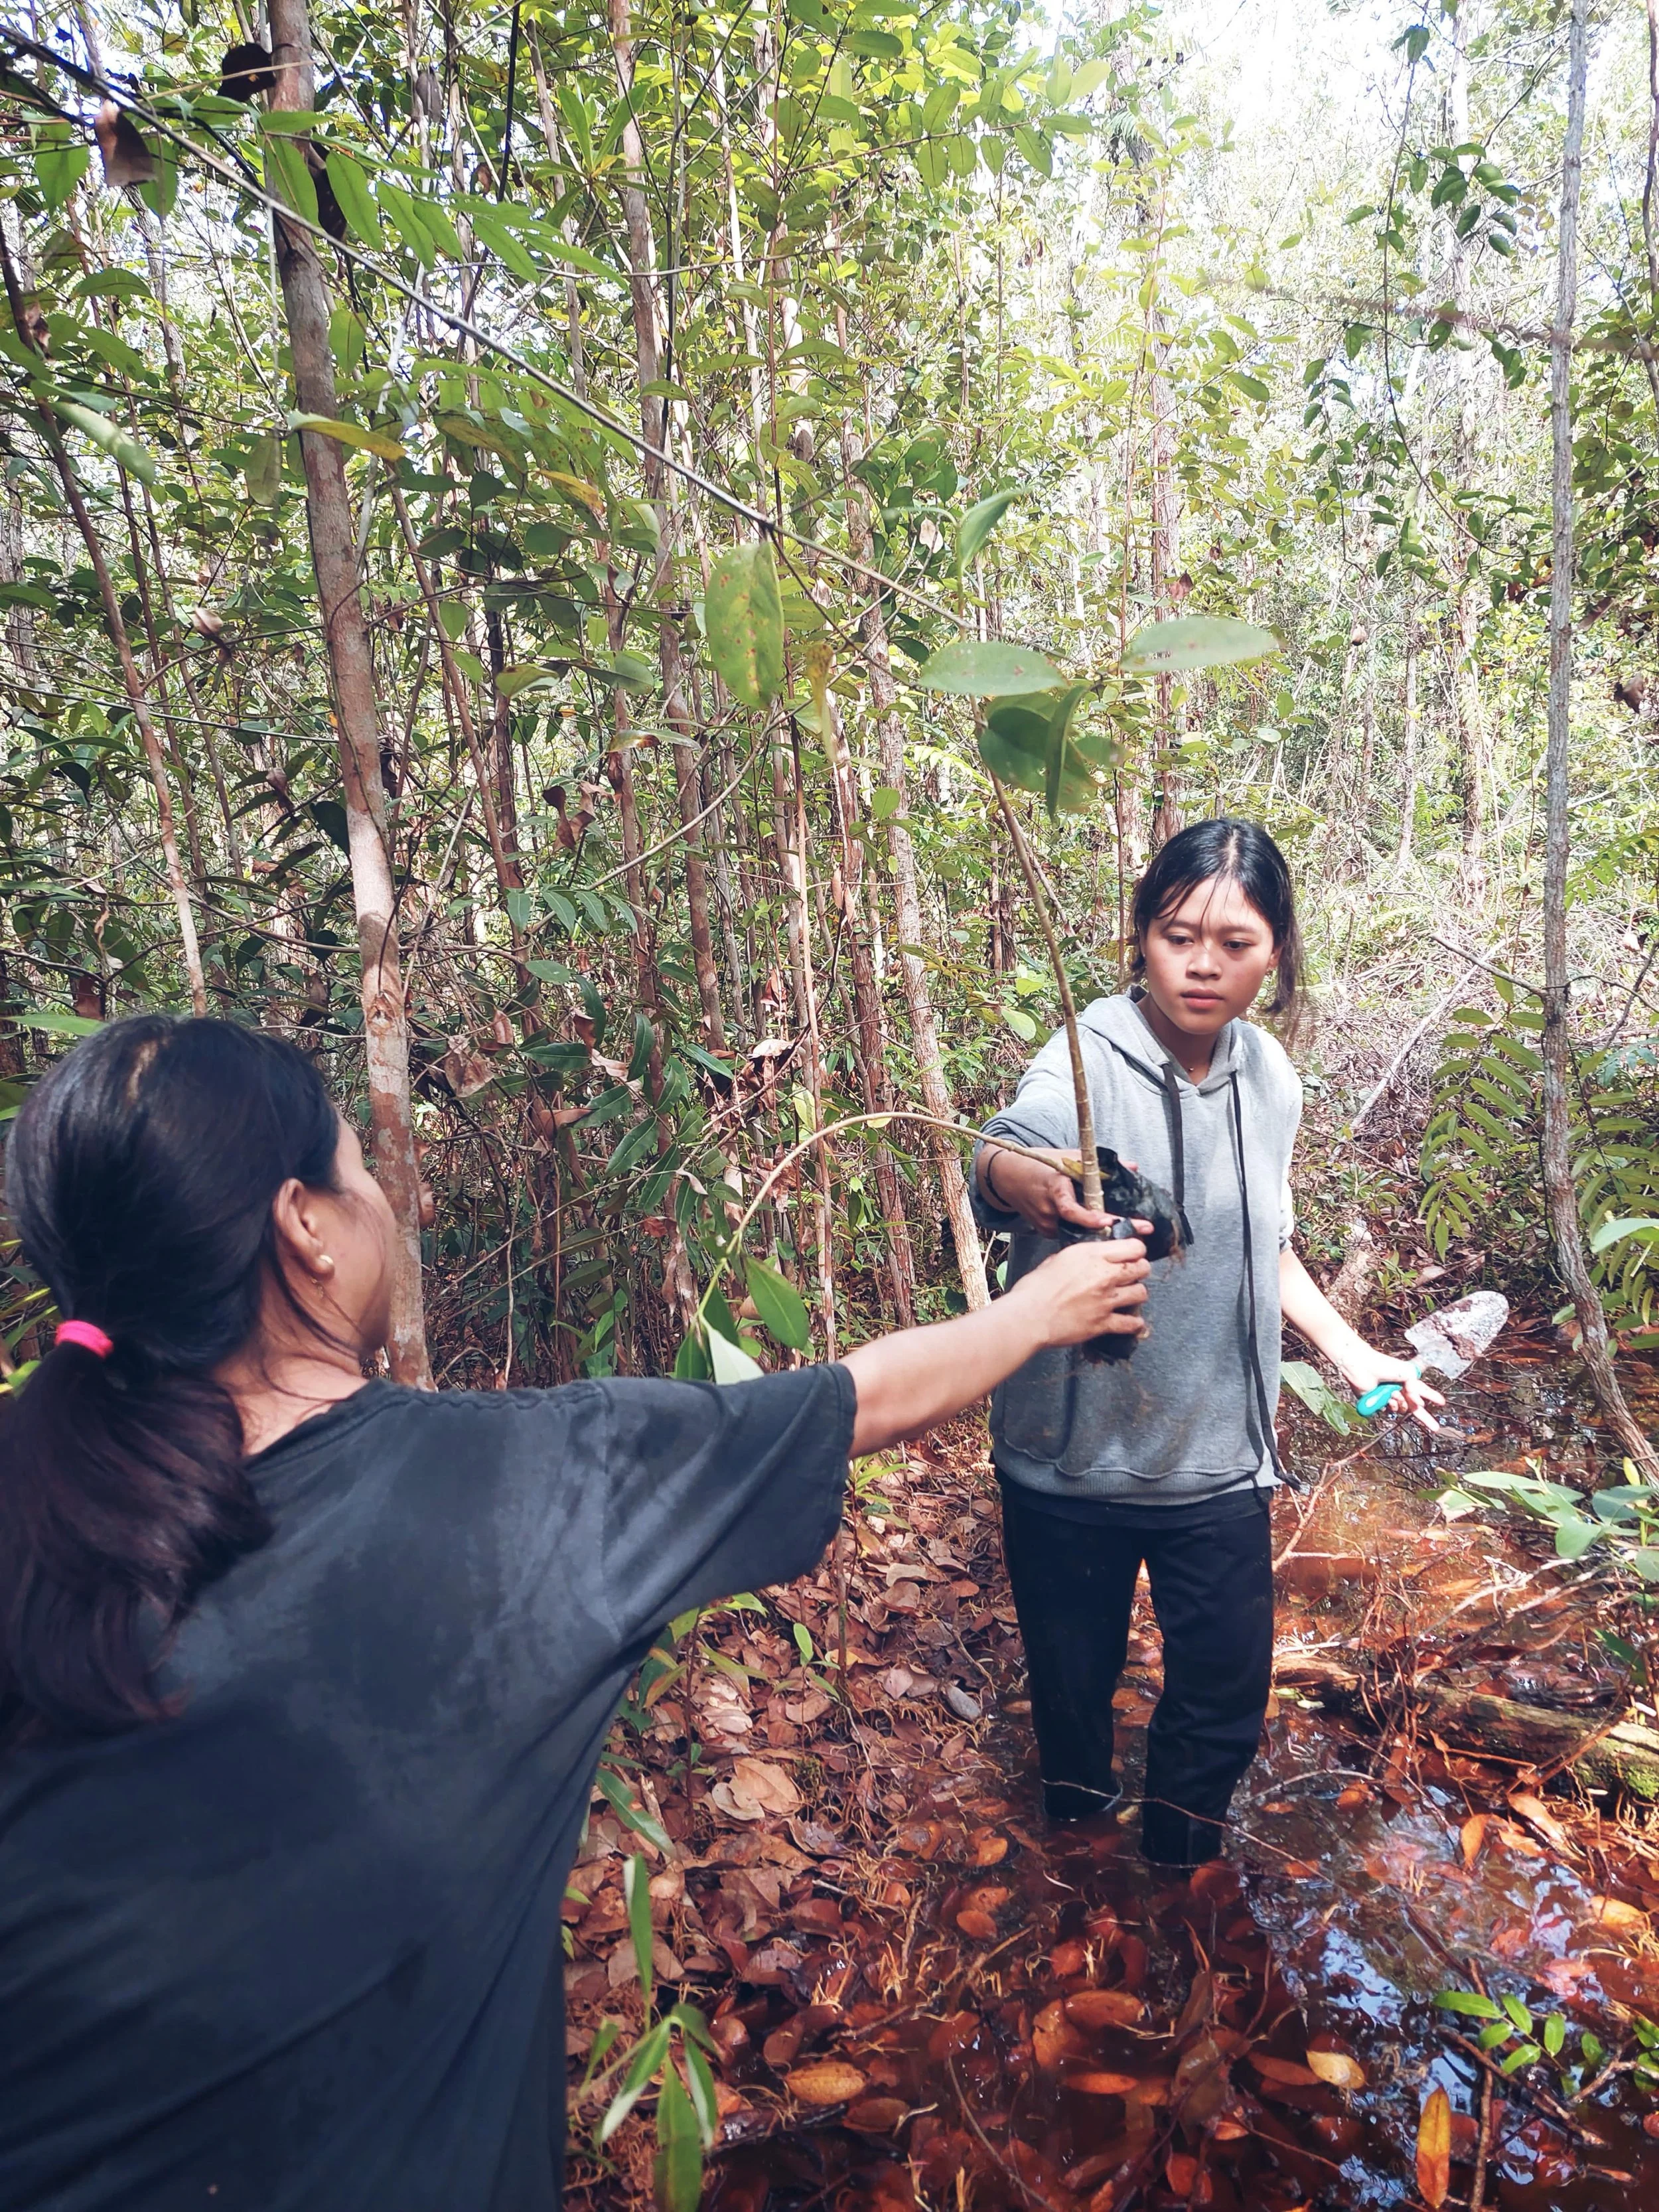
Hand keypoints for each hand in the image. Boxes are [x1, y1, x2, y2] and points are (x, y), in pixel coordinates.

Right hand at [980, 1143, 1150, 1239]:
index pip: (1072, 1210)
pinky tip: (1104, 1231)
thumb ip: (1100, 1165)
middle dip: (1112, 1229)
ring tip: (1130, 1231)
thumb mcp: (1068, 1157)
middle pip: (1083, 1226)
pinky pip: (1070, 1233)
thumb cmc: (1040, 1164)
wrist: (1008, 1177)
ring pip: (1079, 1232)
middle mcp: (1049, 1211)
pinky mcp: (1044, 1232)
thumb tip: (1133, 1167)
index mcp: (1054, 1190)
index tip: (1110, 1220)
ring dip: (1101, 1231)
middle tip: (1142, 1230)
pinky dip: (1086, 1231)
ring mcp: (1046, 1225)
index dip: (1090, 1218)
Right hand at [1006, 1235, 1150, 1348]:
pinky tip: (1131, 1322)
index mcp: (1092, 1255)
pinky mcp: (1104, 1323)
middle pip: (1142, 1268)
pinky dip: (1133, 1323)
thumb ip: (1078, 1257)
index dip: (1136, 1250)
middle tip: (1131, 1274)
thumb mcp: (1056, 1259)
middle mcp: (1104, 1275)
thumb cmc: (1035, 1288)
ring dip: (1136, 1294)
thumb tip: (1085, 1259)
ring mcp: (1106, 1300)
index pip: (1134, 1246)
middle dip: (1139, 1270)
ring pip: (1141, 1293)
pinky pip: (1131, 1323)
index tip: (1132, 1254)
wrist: (1029, 1316)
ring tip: (1129, 1296)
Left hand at [1339, 1347, 1445, 1432]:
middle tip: (1435, 1427)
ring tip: (1394, 1393)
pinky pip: (1388, 1411)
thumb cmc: (1384, 1365)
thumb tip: (1418, 1402)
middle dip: (1425, 1417)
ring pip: (1402, 1409)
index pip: (1423, 1391)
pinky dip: (1390, 1405)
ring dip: (1401, 1403)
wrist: (1362, 1367)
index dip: (1432, 1397)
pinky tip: (1387, 1397)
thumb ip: (1417, 1388)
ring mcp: (1388, 1397)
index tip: (1441, 1402)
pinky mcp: (1378, 1402)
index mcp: (1407, 1380)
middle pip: (1414, 1407)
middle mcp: (1399, 1389)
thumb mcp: (1408, 1372)